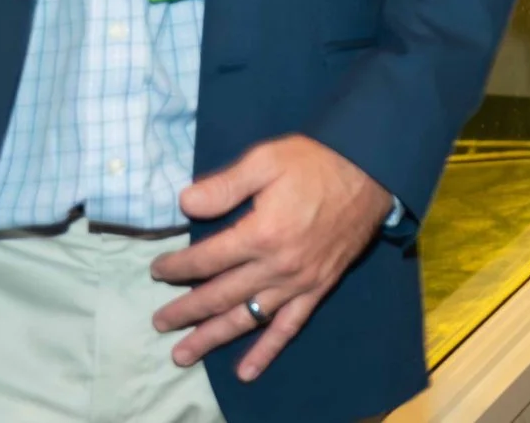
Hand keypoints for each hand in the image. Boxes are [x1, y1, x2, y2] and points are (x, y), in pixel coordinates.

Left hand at [150, 135, 394, 381]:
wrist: (371, 172)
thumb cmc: (315, 161)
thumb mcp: (266, 159)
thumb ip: (225, 184)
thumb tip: (185, 203)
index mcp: (261, 233)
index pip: (207, 258)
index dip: (178, 266)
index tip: (158, 270)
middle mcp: (276, 266)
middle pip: (220, 294)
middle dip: (186, 310)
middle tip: (159, 322)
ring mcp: (298, 283)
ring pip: (247, 318)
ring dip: (212, 337)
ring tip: (184, 354)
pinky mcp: (317, 289)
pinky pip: (288, 327)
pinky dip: (266, 351)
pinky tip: (247, 371)